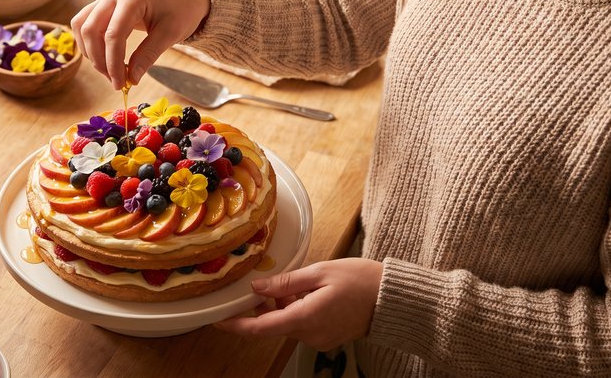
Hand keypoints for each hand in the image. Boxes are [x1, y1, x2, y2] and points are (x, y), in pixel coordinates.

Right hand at [71, 0, 209, 88]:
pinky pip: (86, 22)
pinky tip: (105, 57)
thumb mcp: (170, 34)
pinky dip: (90, 42)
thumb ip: (148, 55)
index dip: (113, 63)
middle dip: (99, 60)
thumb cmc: (182, 11)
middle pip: (90, 29)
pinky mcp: (104, 3)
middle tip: (115, 80)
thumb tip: (131, 79)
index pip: (113, 35)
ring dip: (90, 51)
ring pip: (82, 25)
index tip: (120, 84)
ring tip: (109, 71)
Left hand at [216, 258, 382, 350]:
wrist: (392, 298)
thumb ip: (285, 282)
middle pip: (274, 322)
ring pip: (288, 321)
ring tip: (301, 281)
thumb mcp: (320, 272)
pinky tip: (310, 291)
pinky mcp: (327, 336)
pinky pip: (303, 323)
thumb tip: (257, 287)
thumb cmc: (361, 281)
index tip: (218, 319)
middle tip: (270, 279)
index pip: (260, 328)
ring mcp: (319, 338)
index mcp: (305, 319)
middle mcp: (310, 335)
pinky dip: (298, 308)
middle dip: (267, 303)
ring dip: (285, 303)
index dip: (236, 325)